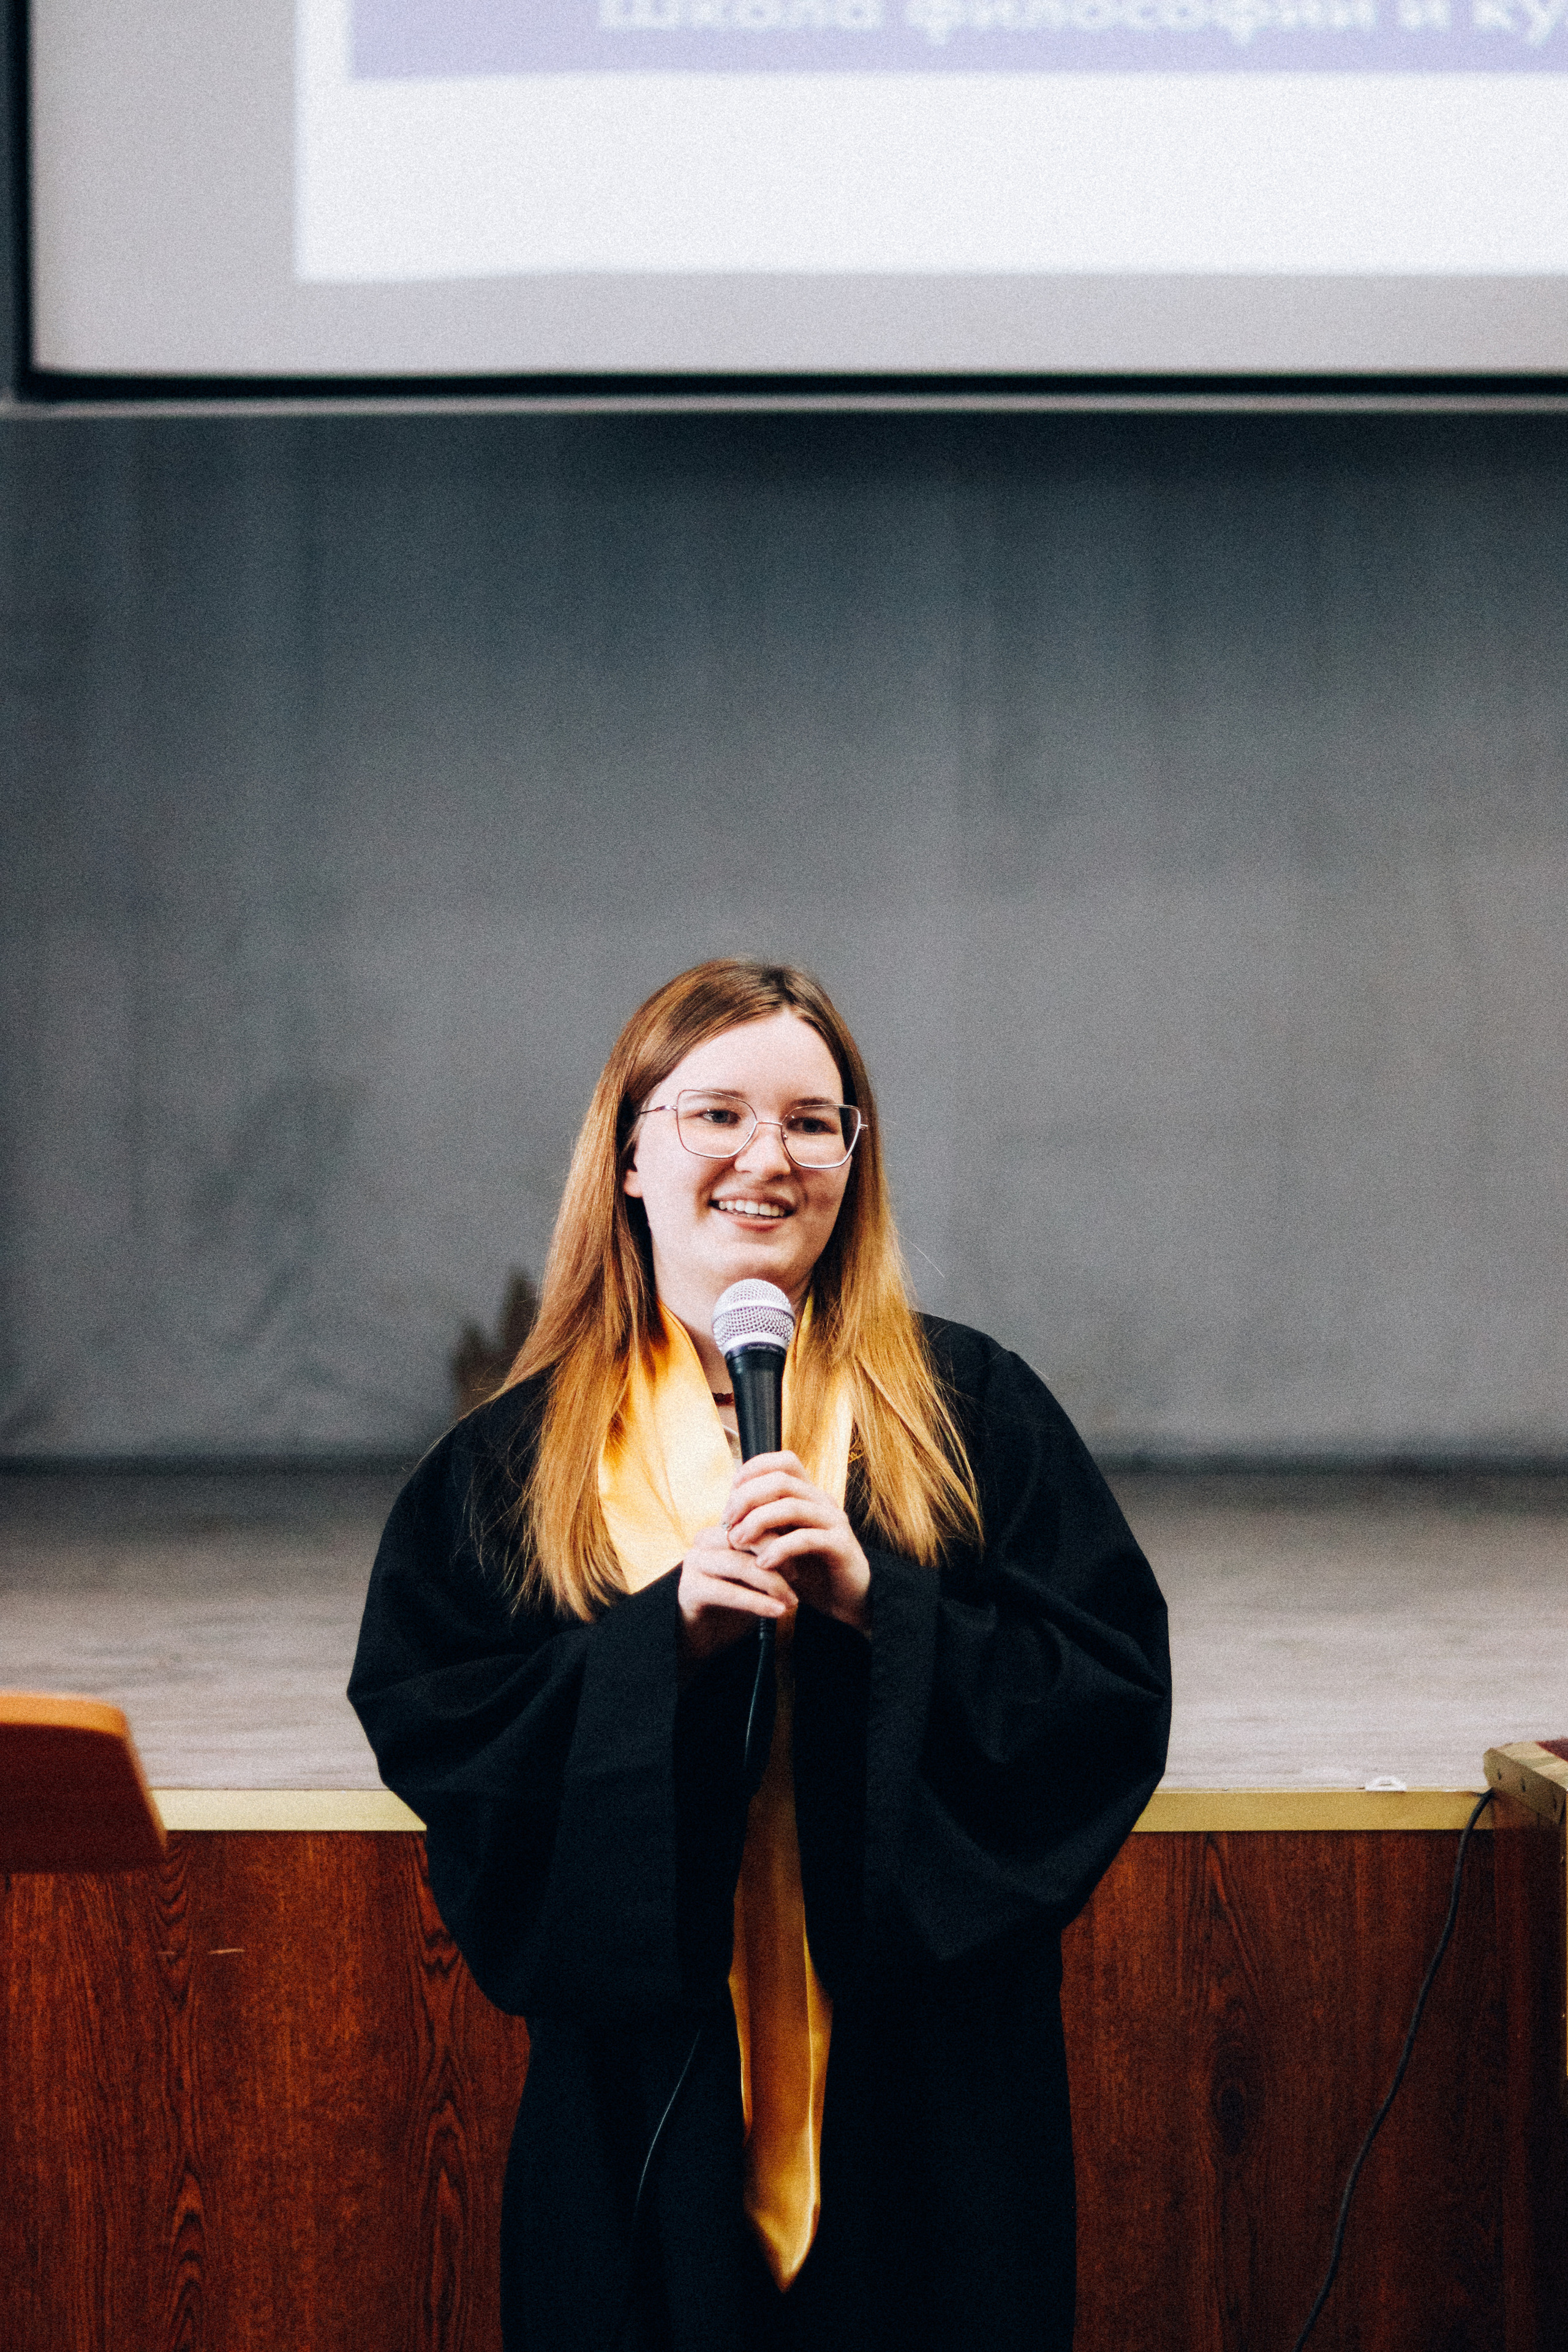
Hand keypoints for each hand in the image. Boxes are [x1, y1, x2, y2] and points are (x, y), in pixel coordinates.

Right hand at [677, 1522, 795, 1671]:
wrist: (704, 1638)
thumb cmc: (737, 1602)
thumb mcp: (757, 1574)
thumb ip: (772, 1554)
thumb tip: (805, 1536)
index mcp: (720, 1530)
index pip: (753, 1517)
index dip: (781, 1532)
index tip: (804, 1550)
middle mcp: (704, 1541)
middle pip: (746, 1536)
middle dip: (777, 1554)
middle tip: (798, 1575)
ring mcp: (694, 1563)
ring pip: (739, 1564)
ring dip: (771, 1582)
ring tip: (792, 1600)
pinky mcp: (690, 1589)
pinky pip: (728, 1592)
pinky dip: (757, 1602)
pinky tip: (778, 1612)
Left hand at [723, 1452, 871, 1636]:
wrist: (846, 1600)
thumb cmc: (809, 1570)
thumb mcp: (781, 1542)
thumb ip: (763, 1525)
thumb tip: (726, 1515)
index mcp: (809, 1495)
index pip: (784, 1462)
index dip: (755, 1468)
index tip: (731, 1493)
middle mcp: (823, 1501)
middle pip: (781, 1481)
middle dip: (747, 1498)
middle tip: (727, 1522)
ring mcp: (834, 1521)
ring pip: (792, 1506)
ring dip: (758, 1521)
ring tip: (738, 1541)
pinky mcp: (840, 1546)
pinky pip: (806, 1538)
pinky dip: (779, 1549)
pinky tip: (763, 1564)